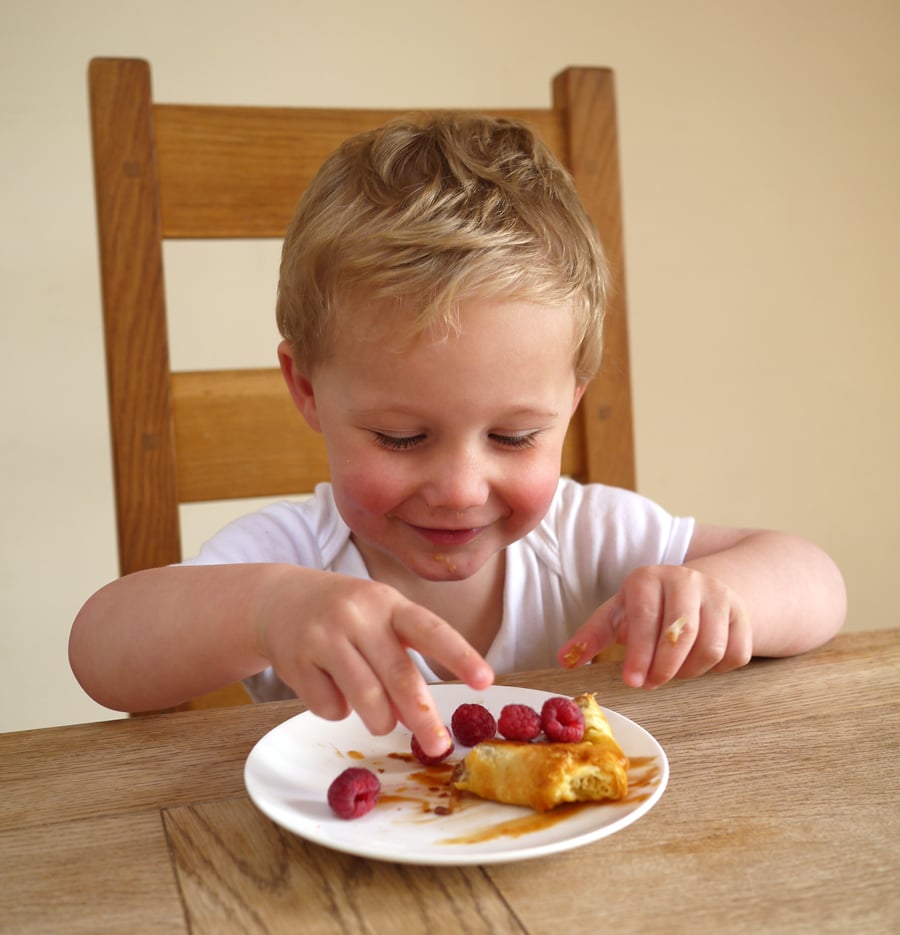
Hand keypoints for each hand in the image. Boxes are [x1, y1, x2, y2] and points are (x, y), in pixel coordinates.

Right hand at [256, 568, 492, 755]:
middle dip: (423, 717)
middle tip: (440, 746)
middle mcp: (357, 616)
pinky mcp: (296, 663)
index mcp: (388, 603)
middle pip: (399, 676)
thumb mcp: (378, 616)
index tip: (485, 681)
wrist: (277, 599)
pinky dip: (337, 711)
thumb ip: (400, 657)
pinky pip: (329, 708)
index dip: (460, 657)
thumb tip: (416, 715)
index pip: (431, 630)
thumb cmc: (344, 614)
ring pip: (365, 700)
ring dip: (379, 721)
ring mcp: (324, 638)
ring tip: (380, 720)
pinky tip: (331, 689)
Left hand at [558, 565, 751, 687]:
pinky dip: (718, 669)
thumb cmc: (645, 606)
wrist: (694, 587)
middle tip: (651, 684)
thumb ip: (590, 637)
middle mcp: (686, 579)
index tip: (632, 681)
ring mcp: (719, 595)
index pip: (645, 616)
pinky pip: (737, 652)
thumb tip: (564, 660)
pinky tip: (697, 664)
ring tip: (672, 672)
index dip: (639, 653)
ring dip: (690, 670)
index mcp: (648, 578)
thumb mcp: (615, 615)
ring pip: (712, 646)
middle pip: (683, 632)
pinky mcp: (742, 613)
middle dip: (665, 666)